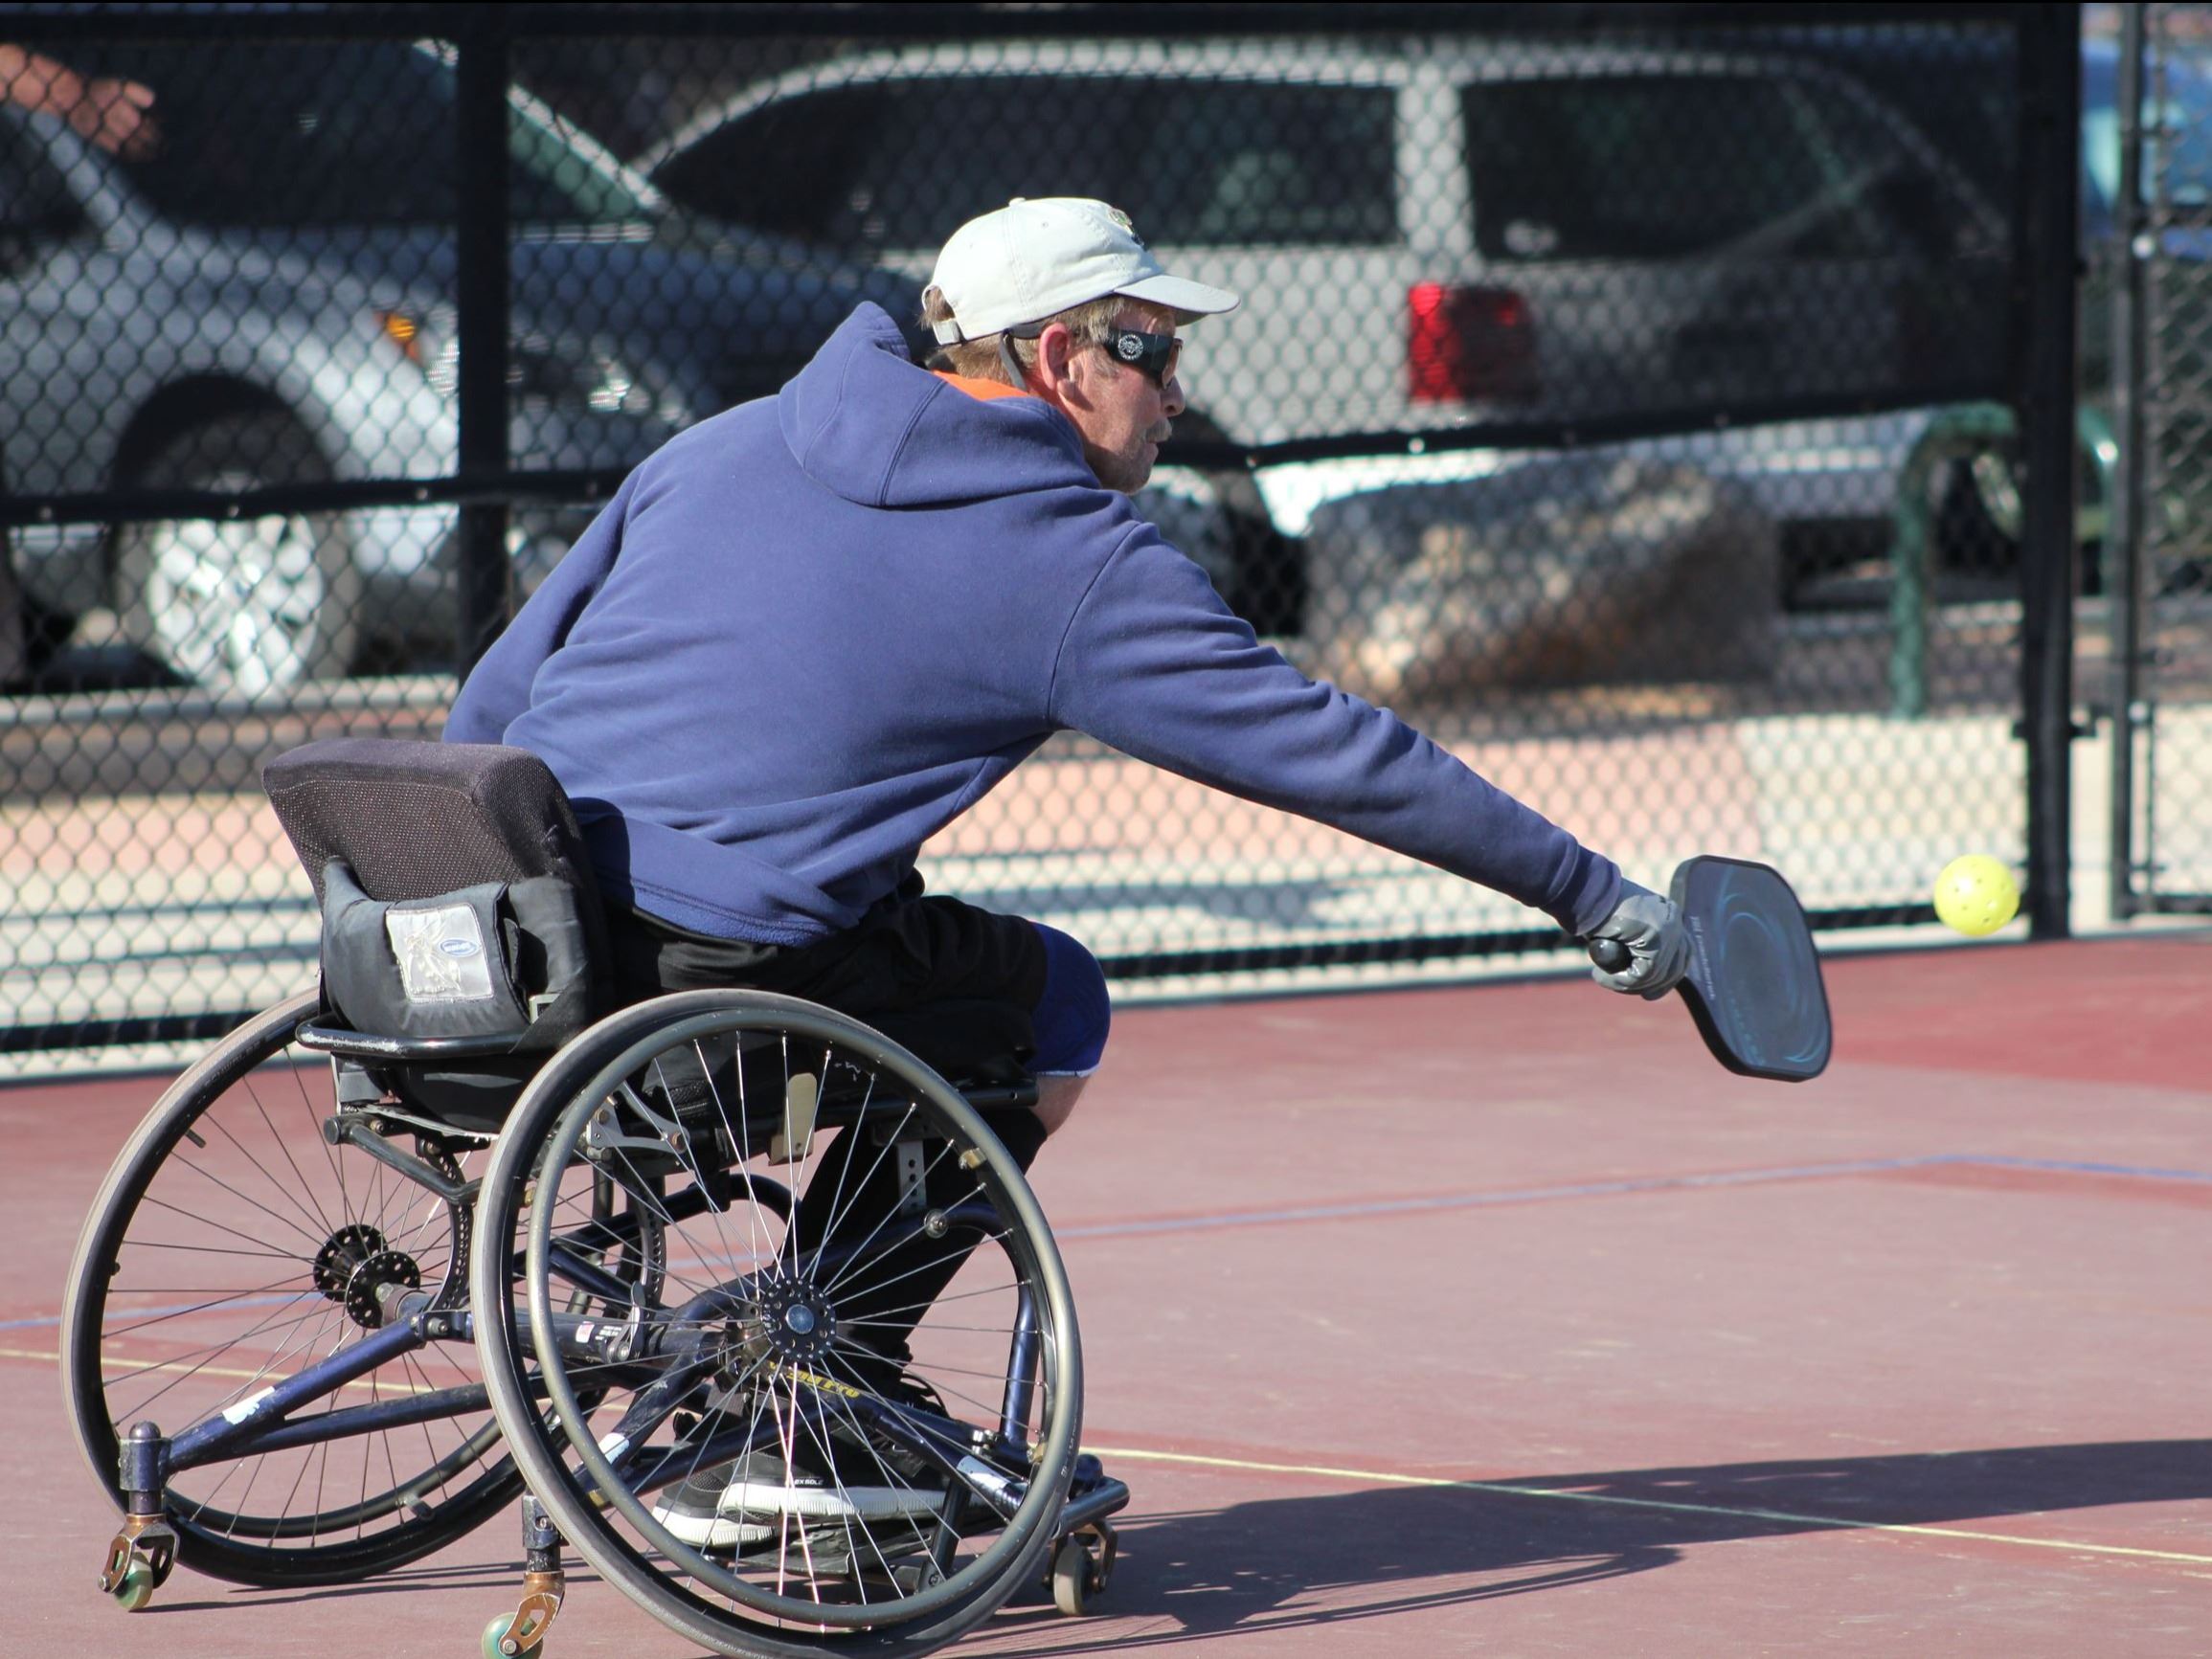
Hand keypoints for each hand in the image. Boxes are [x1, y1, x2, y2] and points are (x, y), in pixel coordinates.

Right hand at [1584, 878, 1689, 998]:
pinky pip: (1643, 973)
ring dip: (1628, 984)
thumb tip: (1641, 973)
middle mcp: (1674, 920)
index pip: (1683, 953)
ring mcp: (1669, 928)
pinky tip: (1602, 976)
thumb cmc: (1596, 909)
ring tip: (1603, 978)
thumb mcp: (1624, 928)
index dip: (1668, 978)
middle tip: (1630, 991)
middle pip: (1676, 967)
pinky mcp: (1656, 938)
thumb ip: (1637, 944)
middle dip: (1654, 986)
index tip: (1650, 993)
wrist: (1586, 892)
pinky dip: (1621, 981)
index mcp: (1670, 914)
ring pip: (1656, 974)